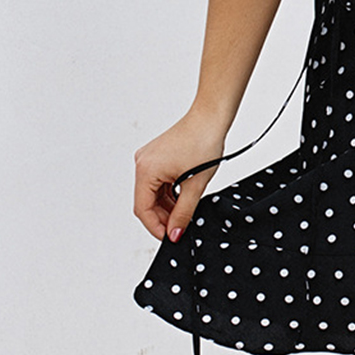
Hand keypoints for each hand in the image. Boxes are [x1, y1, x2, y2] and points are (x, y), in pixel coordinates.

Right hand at [133, 110, 226, 242]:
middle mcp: (143, 163)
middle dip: (163, 217)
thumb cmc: (204, 141)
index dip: (156, 227)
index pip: (143, 209)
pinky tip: (183, 198)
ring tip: (185, 213)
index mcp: (146, 170)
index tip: (170, 238)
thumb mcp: (195, 184)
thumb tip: (175, 234)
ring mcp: (149, 158)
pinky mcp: (158, 155)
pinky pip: (159, 181)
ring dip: (167, 205)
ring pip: (154, 192)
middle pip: (147, 201)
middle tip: (180, 228)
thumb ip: (183, 212)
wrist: (211, 116)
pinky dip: (170, 192)